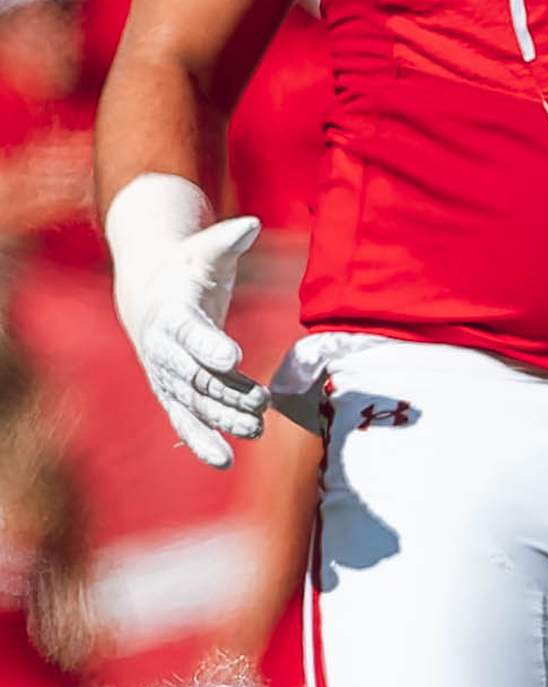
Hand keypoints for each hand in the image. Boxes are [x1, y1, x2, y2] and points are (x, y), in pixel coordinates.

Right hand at [106, 175, 266, 469]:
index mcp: (172, 312)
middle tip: (259, 403)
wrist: (149, 293)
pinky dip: (201, 441)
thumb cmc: (186, 267)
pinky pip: (184, 421)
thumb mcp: (205, 248)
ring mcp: (166, 375)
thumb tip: (252, 225)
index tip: (234, 357)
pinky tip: (224, 462)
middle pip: (193, 374)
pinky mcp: (172, 392)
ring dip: (221, 419)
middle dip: (225, 390)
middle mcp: (164, 349)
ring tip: (256, 430)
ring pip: (192, 402)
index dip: (209, 344)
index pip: (189, 330)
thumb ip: (228, 239)